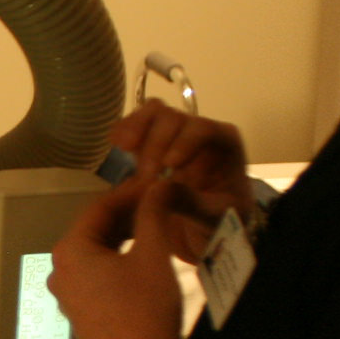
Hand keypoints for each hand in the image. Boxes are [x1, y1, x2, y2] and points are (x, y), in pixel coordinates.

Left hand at [49, 176, 191, 338]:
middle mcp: (59, 272)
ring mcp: (67, 296)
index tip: (157, 182)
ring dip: (124, 237)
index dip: (131, 191)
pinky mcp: (80, 314)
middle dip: (127, 214)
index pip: (99, 207)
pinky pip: (97, 276)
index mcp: (69, 251)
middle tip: (160, 202)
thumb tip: (159, 185)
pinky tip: (142, 258)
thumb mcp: (153, 254)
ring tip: (156, 226)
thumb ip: (153, 213)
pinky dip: (118, 260)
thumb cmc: (145, 310)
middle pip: (94, 230)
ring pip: (96, 253)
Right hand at [108, 103, 254, 261]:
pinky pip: (137, 123)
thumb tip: (162, 188)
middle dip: (156, 144)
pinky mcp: (151, 140)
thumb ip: (193, 203)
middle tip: (147, 178)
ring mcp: (174, 133)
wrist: (204, 226)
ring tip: (124, 148)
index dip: (185, 142)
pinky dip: (124, 128)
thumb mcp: (215, 217)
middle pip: (175, 118)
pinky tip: (115, 143)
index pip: (205, 129)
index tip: (169, 165)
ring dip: (137, 127)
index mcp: (224, 143)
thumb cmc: (220, 218)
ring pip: (154, 112)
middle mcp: (199, 131)